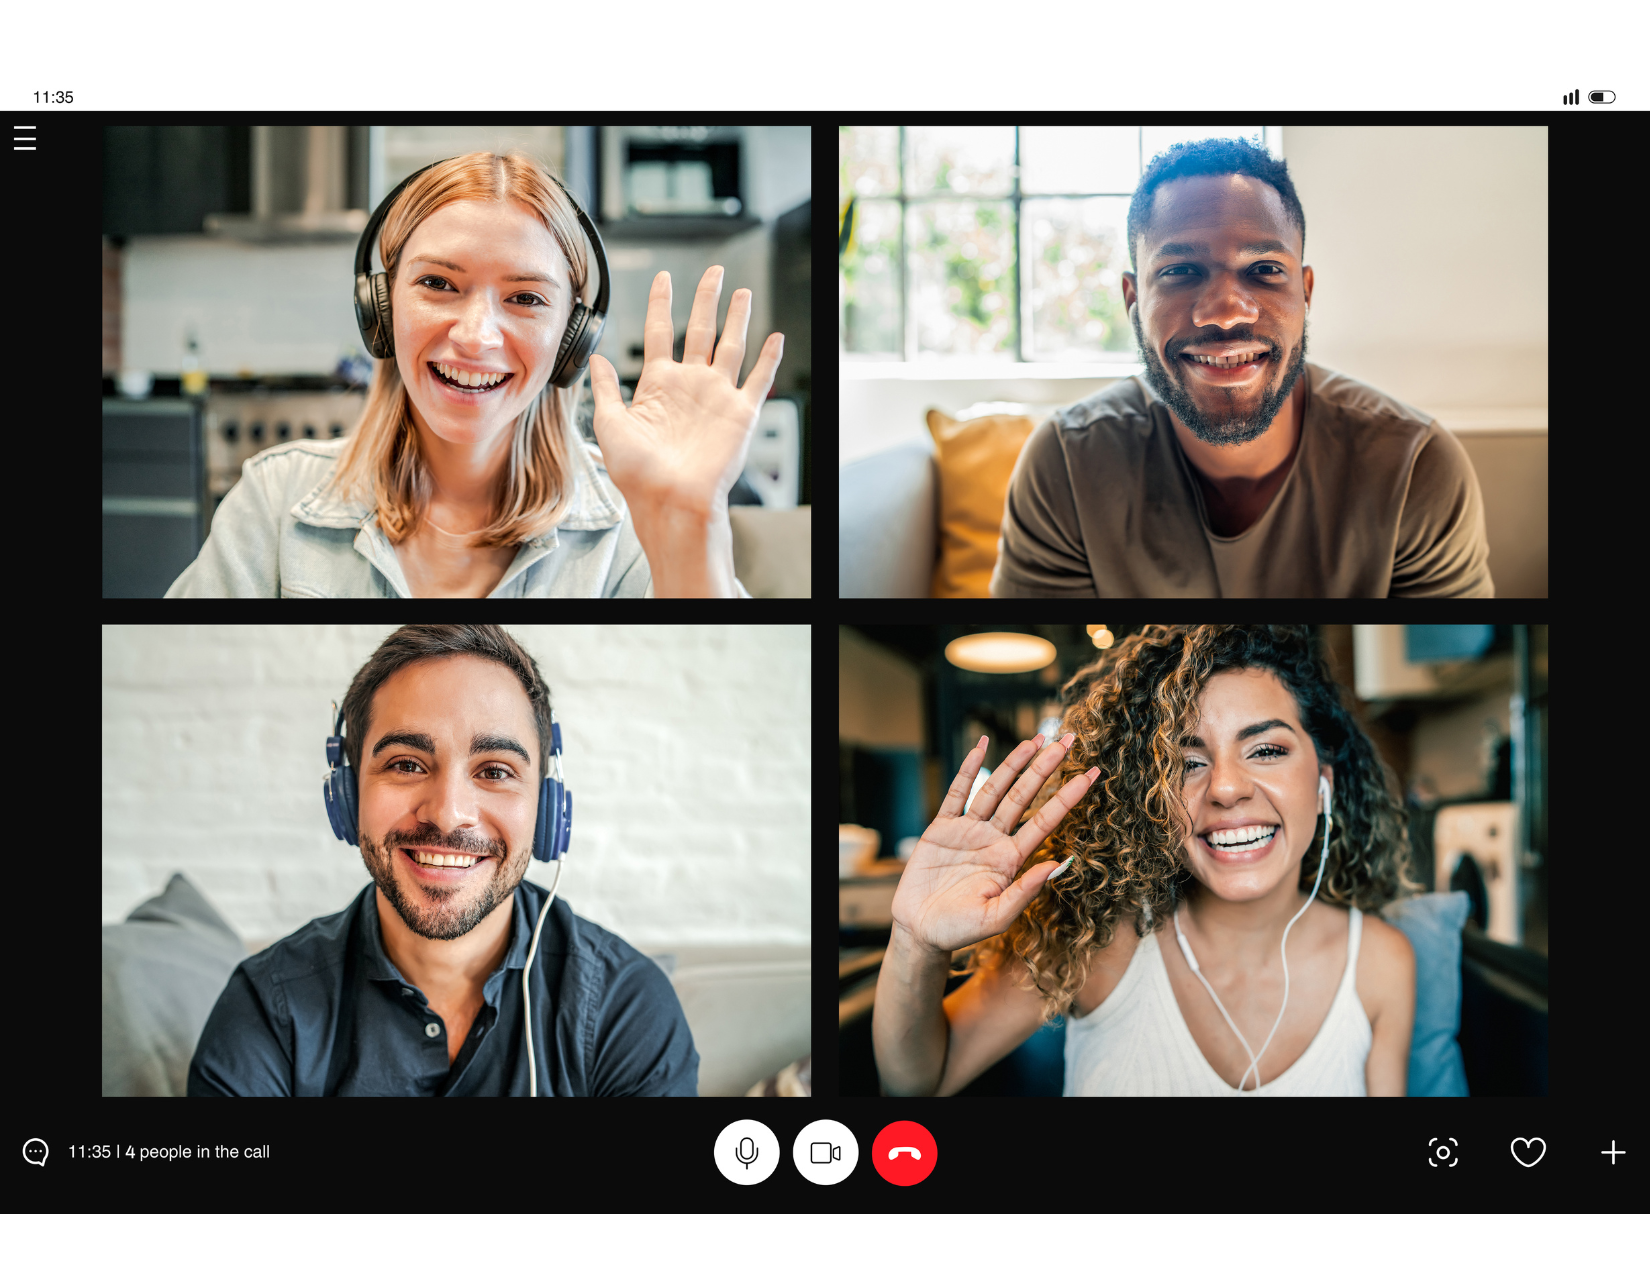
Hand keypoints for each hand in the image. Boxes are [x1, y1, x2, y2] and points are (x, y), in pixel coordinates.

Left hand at [588, 267, 782, 520]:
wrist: (669, 500)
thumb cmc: (638, 473)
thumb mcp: (610, 424)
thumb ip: (606, 389)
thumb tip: (596, 360)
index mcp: (658, 385)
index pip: (660, 332)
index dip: (661, 303)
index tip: (663, 279)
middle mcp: (690, 386)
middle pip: (700, 329)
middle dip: (707, 299)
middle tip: (713, 273)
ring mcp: (717, 397)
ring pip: (731, 346)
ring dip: (738, 318)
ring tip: (741, 292)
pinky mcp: (740, 413)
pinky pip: (758, 379)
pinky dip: (769, 358)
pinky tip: (775, 338)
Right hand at [890, 732, 1097, 955]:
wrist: (920, 931)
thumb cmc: (959, 930)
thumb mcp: (996, 918)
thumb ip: (1025, 891)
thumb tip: (1058, 864)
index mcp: (1011, 860)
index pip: (1045, 821)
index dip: (1068, 797)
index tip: (1091, 775)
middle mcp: (994, 839)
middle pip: (1024, 796)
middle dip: (1045, 768)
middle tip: (1068, 740)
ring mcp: (968, 831)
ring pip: (995, 789)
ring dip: (1014, 763)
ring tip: (1034, 739)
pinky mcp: (941, 828)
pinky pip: (957, 793)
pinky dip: (968, 769)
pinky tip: (982, 747)